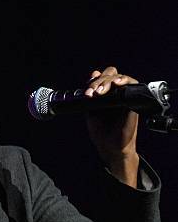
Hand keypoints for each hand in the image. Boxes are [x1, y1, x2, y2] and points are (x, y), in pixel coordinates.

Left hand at [85, 66, 139, 186]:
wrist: (110, 147)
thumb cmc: (101, 132)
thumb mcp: (91, 111)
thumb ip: (92, 95)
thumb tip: (93, 74)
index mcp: (105, 95)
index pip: (101, 78)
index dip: (94, 80)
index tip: (87, 92)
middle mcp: (116, 93)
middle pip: (110, 74)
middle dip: (99, 81)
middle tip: (93, 93)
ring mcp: (125, 96)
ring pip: (119, 77)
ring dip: (108, 82)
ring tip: (101, 92)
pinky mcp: (133, 100)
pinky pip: (132, 84)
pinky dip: (125, 81)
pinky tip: (117, 84)